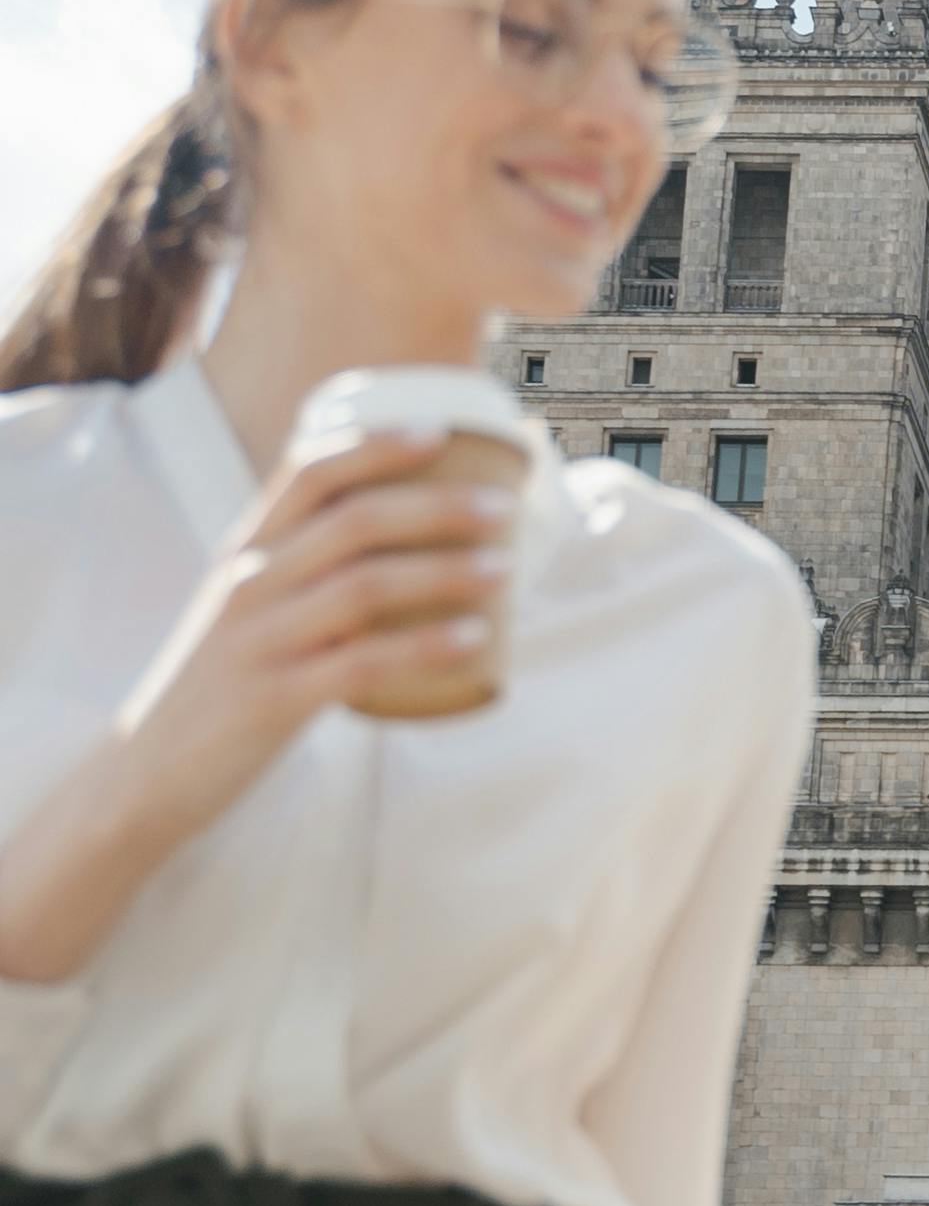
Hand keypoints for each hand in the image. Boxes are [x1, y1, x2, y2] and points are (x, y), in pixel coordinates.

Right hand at [0, 433, 518, 985]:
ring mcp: (260, 641)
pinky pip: (361, 662)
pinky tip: (475, 639)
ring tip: (504, 570)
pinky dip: (424, 646)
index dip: (374, 446)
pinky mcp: (273, 700)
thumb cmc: (220, 681)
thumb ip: (302, 568)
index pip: (307, 473)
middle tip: (503, 508)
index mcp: (245, 552)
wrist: (146, 771)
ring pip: (364, 586)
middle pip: (354, 522)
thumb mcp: (247, 607)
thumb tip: (396, 538)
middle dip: (437, 507)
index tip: (439, 434)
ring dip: (444, 572)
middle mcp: (250, 583)